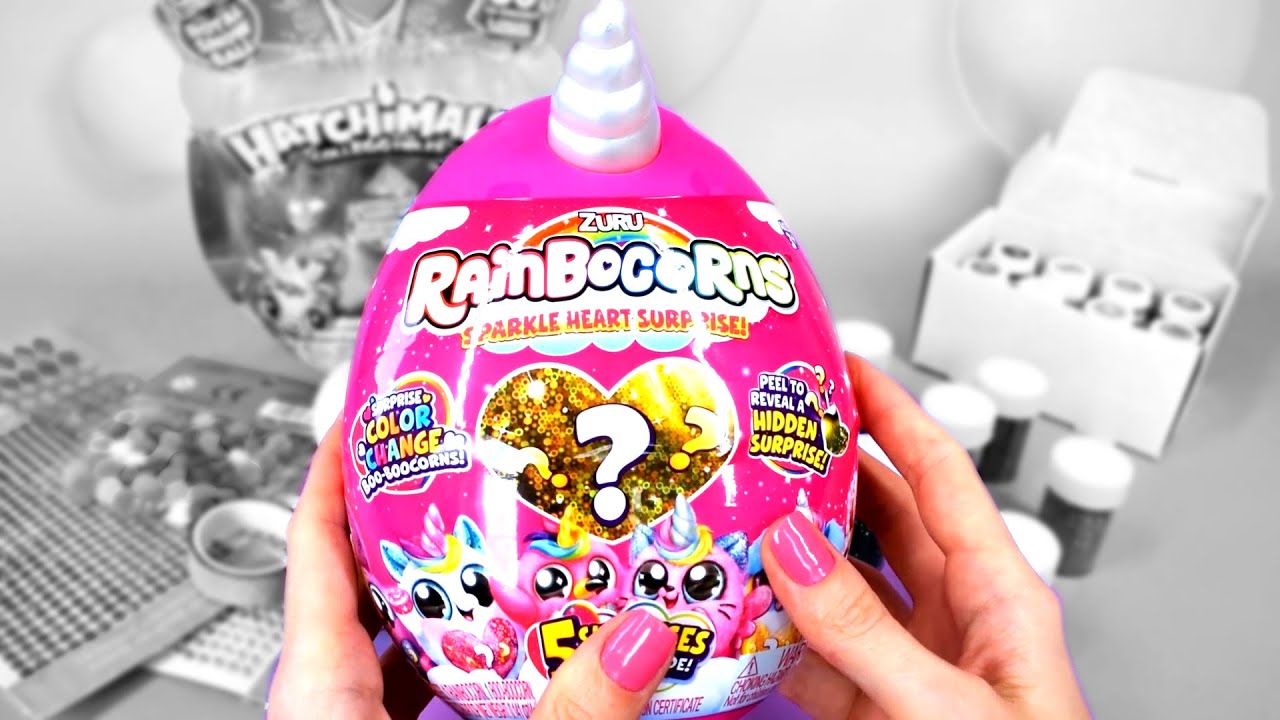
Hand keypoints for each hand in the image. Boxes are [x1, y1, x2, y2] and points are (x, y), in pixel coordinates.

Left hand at [267, 423, 677, 719]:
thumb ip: (570, 714)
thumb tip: (641, 639)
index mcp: (318, 698)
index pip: (313, 549)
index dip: (335, 472)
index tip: (369, 414)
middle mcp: (327, 708)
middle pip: (361, 583)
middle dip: (420, 521)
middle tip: (477, 472)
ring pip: (399, 639)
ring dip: (454, 595)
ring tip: (519, 552)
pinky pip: (424, 687)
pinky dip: (471, 658)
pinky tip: (524, 653)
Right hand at [767, 354, 1090, 719]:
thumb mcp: (950, 707)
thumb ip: (866, 631)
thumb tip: (793, 545)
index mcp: (1001, 599)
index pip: (940, 476)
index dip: (892, 414)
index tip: (842, 369)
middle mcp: (957, 625)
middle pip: (880, 523)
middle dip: (821, 479)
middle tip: (761, 443)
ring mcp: (912, 670)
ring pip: (837, 592)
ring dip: (785, 566)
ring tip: (731, 529)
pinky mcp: (875, 714)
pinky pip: (814, 660)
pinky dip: (771, 640)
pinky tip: (739, 623)